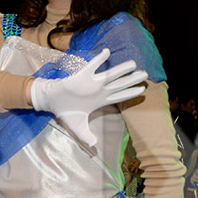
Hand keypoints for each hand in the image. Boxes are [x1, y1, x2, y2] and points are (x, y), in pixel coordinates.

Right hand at [28, 48, 147, 146]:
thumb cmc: (65, 111)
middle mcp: (99, 90)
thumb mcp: (78, 127)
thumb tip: (94, 146)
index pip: (120, 96)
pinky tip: (107, 52)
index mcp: (101, 100)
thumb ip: (87, 136)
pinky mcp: (81, 77)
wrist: (51, 102)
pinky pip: (92, 67)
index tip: (143, 89)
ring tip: (133, 63)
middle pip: (120, 84)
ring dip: (121, 69)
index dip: (131, 93)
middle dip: (133, 79)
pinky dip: (98, 60)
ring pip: (110, 75)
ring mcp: (92, 83)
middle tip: (146, 73)